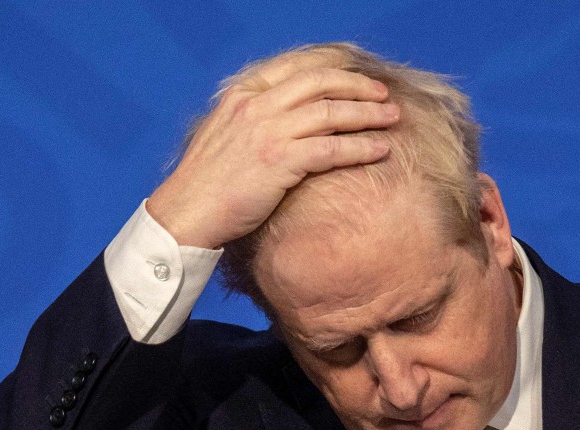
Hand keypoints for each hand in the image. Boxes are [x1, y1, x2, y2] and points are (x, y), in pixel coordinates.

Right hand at [148, 66, 399, 248]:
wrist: (186, 212)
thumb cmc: (207, 184)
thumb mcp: (225, 135)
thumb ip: (253, 119)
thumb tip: (287, 118)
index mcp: (243, 95)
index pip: (297, 67)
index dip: (333, 69)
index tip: (356, 78)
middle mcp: (257, 106)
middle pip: (320, 82)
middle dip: (357, 86)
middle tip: (382, 95)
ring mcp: (268, 132)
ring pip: (331, 113)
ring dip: (367, 114)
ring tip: (392, 118)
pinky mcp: (279, 161)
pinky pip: (331, 149)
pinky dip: (360, 147)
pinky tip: (380, 149)